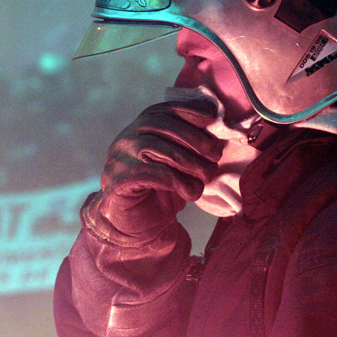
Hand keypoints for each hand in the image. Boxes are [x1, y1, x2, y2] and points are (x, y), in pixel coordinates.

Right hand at [85, 98, 224, 240]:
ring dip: (191, 163)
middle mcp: (127, 138)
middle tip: (215, 155)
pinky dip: (180, 182)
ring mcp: (120, 158)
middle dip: (195, 138)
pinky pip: (155, 174)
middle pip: (163, 126)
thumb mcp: (177, 163)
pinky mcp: (119, 180)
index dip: (189, 109)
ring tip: (206, 176)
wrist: (134, 227)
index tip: (211, 117)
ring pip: (160, 149)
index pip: (165, 109)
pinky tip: (190, 192)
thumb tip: (217, 129)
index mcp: (140, 128)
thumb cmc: (160, 191)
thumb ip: (189, 144)